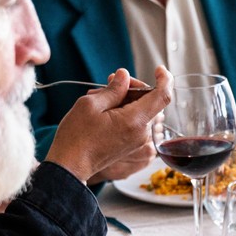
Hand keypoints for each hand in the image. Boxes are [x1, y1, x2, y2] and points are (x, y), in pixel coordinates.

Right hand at [43, 66, 172, 185]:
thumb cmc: (76, 136)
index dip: (165, 79)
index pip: (162, 96)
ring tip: (100, 99)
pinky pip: (136, 122)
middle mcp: (142, 133)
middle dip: (133, 88)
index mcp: (135, 121)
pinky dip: (125, 112)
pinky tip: (105, 111)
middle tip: (109, 82)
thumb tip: (125, 76)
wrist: (70, 166)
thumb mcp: (90, 104)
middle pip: (150, 101)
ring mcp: (139, 141)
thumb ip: (113, 89)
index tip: (159, 69)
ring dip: (126, 100)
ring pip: (142, 111)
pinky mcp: (133, 145)